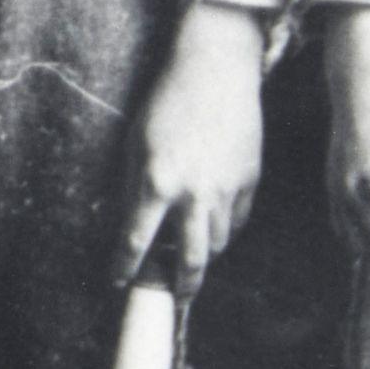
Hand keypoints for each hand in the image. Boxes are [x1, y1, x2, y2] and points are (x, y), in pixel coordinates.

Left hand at [117, 5, 267, 289]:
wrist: (215, 71)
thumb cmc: (166, 102)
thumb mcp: (134, 144)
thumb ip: (132, 188)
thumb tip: (129, 227)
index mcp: (157, 183)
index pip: (136, 241)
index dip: (124, 267)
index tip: (118, 282)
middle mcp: (194, 193)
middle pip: (190, 259)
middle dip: (182, 285)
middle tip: (176, 297)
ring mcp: (227, 189)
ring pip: (217, 244)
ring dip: (203, 256)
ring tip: (191, 260)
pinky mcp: (250, 180)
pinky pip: (238, 221)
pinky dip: (224, 231)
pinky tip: (213, 229)